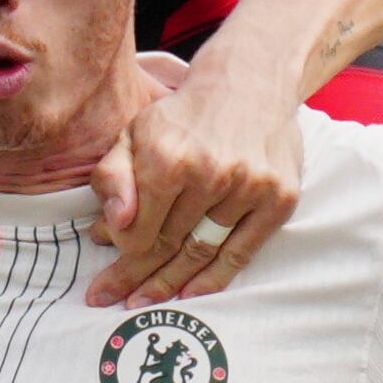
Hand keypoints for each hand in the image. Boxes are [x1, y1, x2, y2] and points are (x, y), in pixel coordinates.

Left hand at [89, 50, 299, 308]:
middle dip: (136, 278)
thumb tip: (112, 227)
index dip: (119, 257)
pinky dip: (215, 278)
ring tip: (146, 301)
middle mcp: (210, 174)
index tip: (104, 276)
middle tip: (112, 300)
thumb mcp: (136, 133)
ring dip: (170, 283)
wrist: (252, 81)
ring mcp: (248, 187)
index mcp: (169, 158)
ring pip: (201, 252)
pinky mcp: (278, 198)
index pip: (137, 230)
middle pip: (166, 245)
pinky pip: (241, 252)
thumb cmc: (185, 116)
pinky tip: (190, 294)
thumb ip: (113, 177)